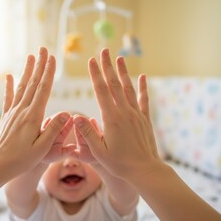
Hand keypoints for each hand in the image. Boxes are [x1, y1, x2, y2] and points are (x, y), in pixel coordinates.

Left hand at [0, 47, 70, 179]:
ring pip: (22, 87)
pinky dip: (9, 85)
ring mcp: (13, 112)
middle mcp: (22, 110)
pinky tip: (9, 75)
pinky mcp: (6, 117)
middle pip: (33, 83)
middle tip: (44, 49)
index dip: (49, 73)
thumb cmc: (21, 160)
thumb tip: (67, 112)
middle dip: (40, 65)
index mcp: (33, 116)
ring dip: (28, 70)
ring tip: (31, 56)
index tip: (53, 58)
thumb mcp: (42, 148)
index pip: (43, 90)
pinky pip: (8, 97)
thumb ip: (54, 129)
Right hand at [73, 48, 160, 182]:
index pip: (101, 91)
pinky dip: (142, 87)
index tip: (91, 60)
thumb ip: (87, 133)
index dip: (95, 75)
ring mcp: (136, 114)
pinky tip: (142, 76)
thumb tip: (75, 116)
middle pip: (115, 84)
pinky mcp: (144, 118)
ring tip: (119, 57)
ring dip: (123, 72)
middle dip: (108, 66)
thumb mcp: (98, 152)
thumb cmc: (119, 163)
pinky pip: (143, 99)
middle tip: (104, 51)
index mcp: (111, 118)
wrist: (144, 170)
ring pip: (128, 88)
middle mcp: (124, 112)